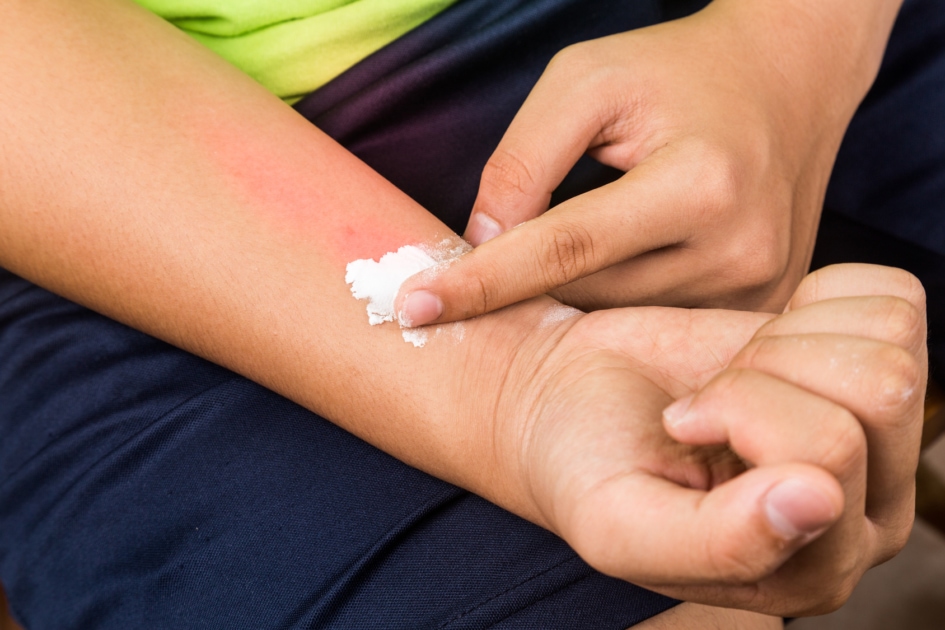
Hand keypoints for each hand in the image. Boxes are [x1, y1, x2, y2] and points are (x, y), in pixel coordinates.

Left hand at [395, 0, 897, 325]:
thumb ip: (523, 160)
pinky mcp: (763, 306)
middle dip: (530, 279)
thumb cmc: (678, 71)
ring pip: (617, 318)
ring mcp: (757, 289)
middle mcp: (739, 250)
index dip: (482, 281)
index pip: (566, 249)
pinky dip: (619, 300)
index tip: (411, 308)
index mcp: (698, 184)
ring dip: (577, 289)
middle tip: (505, 243)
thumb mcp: (586, 80)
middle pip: (588, 294)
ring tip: (587, 232)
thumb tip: (481, 246)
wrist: (789, 79)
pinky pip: (658, 323)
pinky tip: (623, 260)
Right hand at [497, 264, 924, 615]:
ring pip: (892, 344)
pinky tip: (767, 340)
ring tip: (732, 374)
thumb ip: (717, 543)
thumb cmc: (588, 464)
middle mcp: (868, 507)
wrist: (571, 393)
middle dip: (762, 372)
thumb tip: (821, 502)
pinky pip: (895, 299)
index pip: (830, 455)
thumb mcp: (620, 527)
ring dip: (784, 339)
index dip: (739, 411)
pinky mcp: (870, 364)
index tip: (677, 426)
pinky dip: (817, 299)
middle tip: (705, 397)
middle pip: (879, 392)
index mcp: (816, 567)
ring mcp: (881, 436)